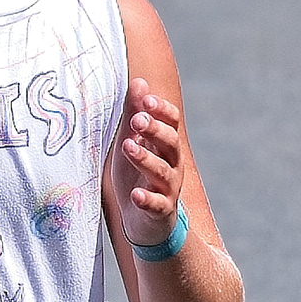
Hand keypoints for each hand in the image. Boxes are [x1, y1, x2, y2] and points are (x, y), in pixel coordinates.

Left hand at [112, 77, 182, 243]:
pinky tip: (135, 195)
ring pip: (163, 172)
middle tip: (136, 120)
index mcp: (165, 145)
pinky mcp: (160, 212)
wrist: (143, 220)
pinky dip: (147, 200)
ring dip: (146, 159)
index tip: (146, 101)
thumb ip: (134, 114)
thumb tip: (138, 81)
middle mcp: (172, 165)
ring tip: (128, 147)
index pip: (171, 122)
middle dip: (155, 130)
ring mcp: (168, 189)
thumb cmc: (136, 175)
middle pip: (171, 143)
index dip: (161, 111)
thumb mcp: (131, 141)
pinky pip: (157, 205)